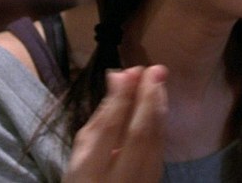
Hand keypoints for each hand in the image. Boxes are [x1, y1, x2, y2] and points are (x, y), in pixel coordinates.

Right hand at [64, 65, 168, 182]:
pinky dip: (161, 123)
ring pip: (155, 141)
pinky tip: (160, 104)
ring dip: (159, 107)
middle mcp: (119, 178)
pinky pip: (160, 150)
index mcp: (90, 171)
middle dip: (148, 98)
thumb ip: (101, 116)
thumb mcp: (81, 150)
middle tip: (154, 70)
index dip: (121, 98)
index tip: (131, 71)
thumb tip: (117, 76)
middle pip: (138, 134)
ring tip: (158, 80)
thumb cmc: (84, 176)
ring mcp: (140, 182)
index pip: (109, 129)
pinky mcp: (154, 181)